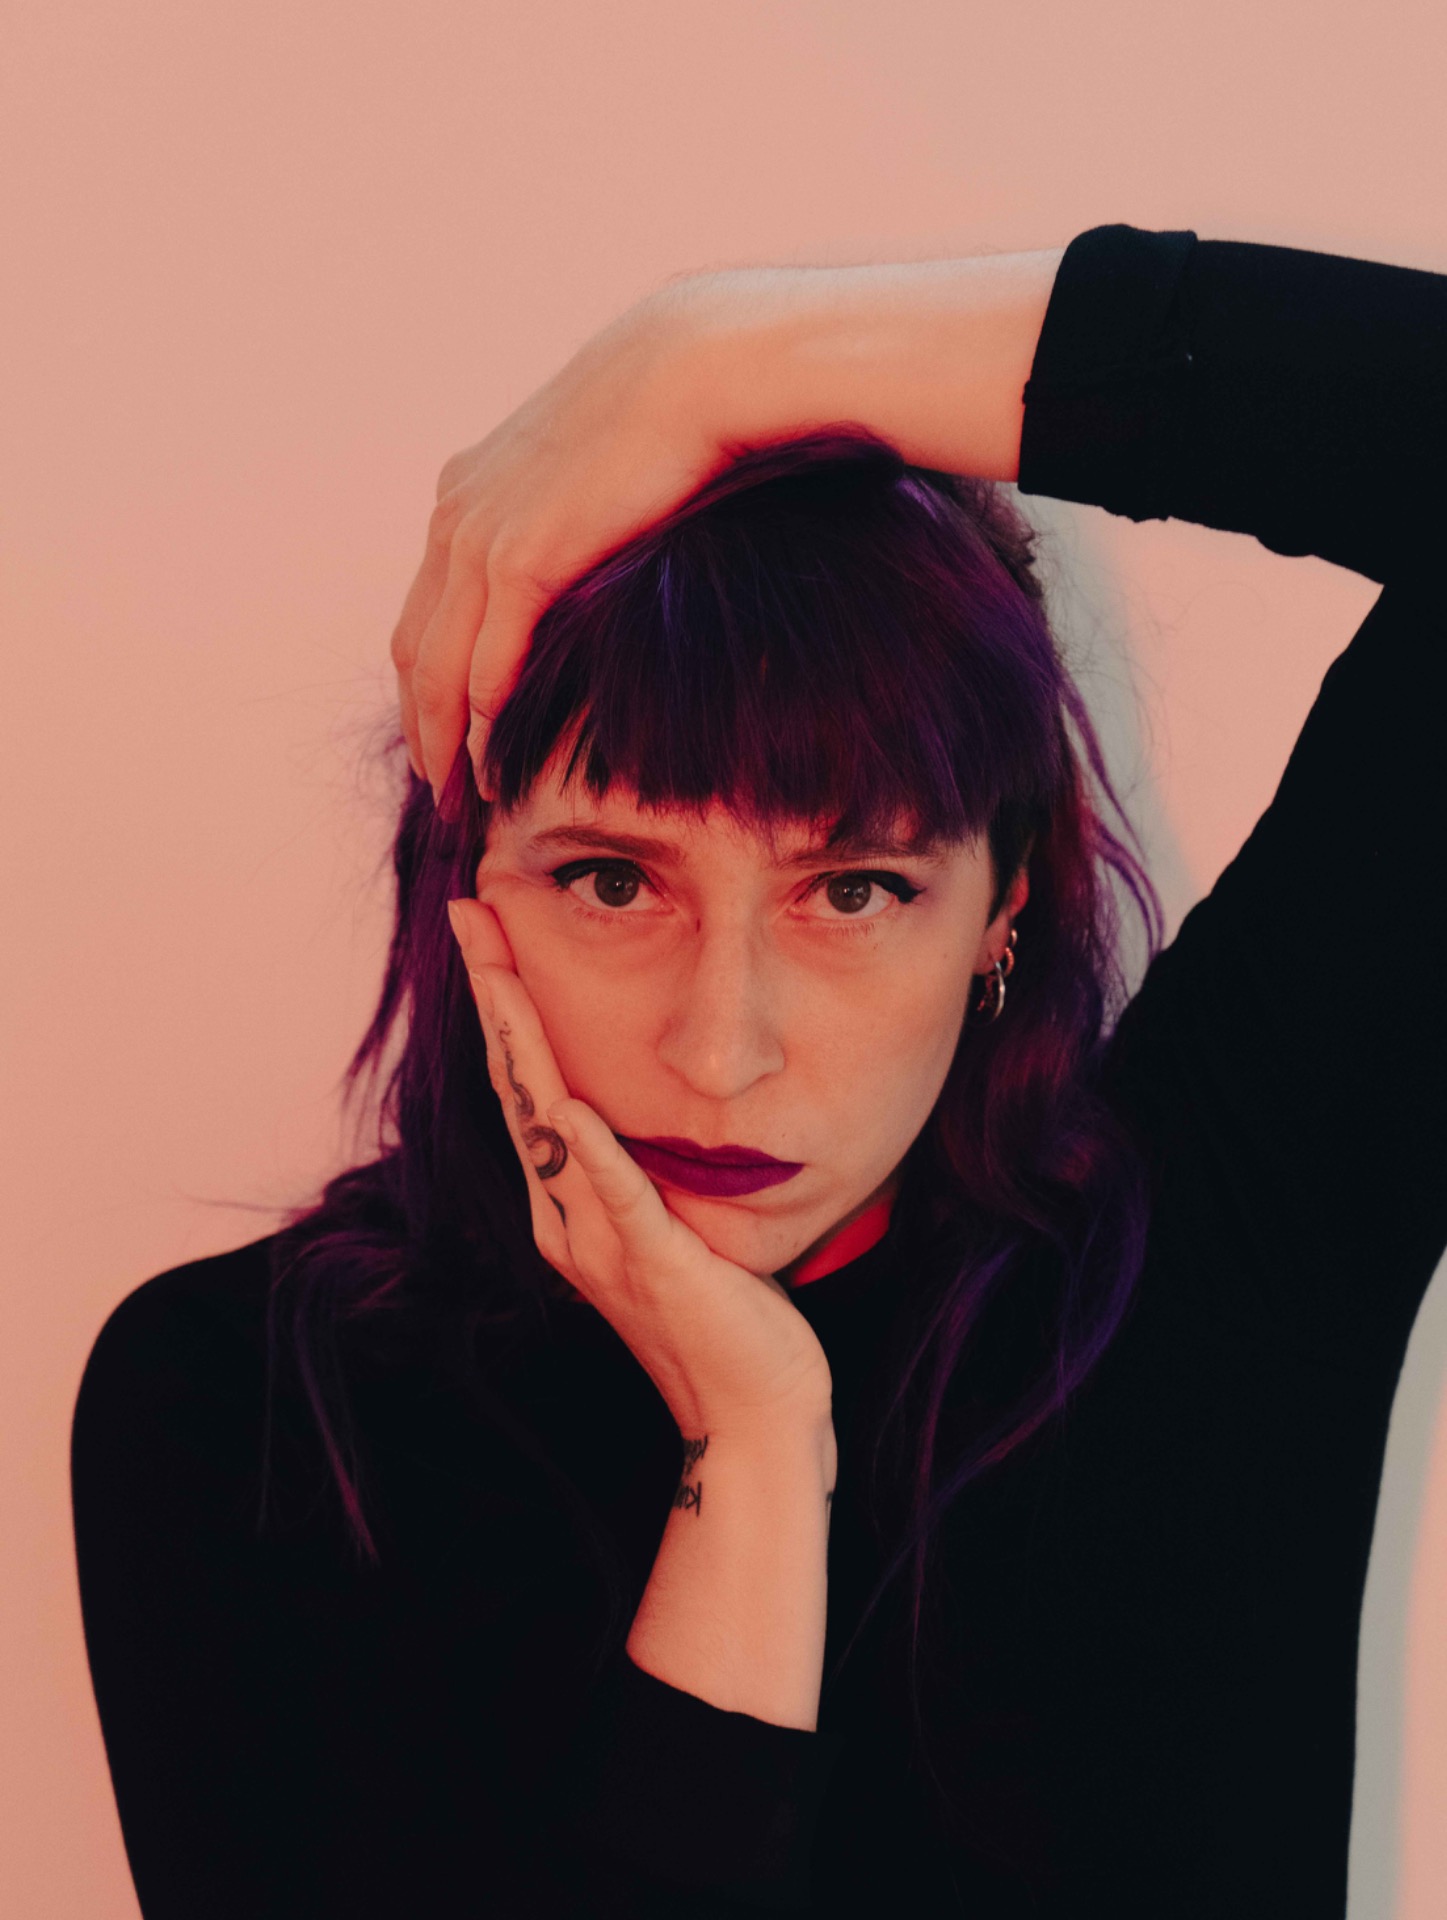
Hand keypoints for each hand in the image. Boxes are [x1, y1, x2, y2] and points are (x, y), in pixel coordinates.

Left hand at [395, 287, 725, 807]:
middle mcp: (457, 516)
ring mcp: (481, 537)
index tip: (446, 735)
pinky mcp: (521, 558)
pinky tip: (491, 763)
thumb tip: (596, 557)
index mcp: (468, 493)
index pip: (429, 609)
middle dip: (422, 725)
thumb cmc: (667, 418)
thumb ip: (574, 520)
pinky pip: (485, 664)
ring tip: (462, 797)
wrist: (694, 367)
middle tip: (442, 789)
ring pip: (438, 668)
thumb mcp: (597, 474)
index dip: (429, 681)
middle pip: (415, 648)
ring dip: (443, 740)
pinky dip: (481, 722)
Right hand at [446, 896, 834, 1438]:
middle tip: (471, 913)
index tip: (487, 929)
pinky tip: (573, 1103)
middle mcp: (569, 1220)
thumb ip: (639, 1173)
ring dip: (526, 1046)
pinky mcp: (656, 1267)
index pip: (527, 1086)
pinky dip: (594, 1152)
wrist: (752, 1417)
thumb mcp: (668, 1226)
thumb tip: (630, 1109)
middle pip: (518, 1089)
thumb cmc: (724, 1318)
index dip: (505, 1006)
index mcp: (571, 1206)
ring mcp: (604, 1246)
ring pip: (551, 1128)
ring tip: (502, 973)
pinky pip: (619, 1200)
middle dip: (497, 995)